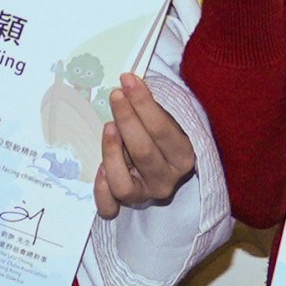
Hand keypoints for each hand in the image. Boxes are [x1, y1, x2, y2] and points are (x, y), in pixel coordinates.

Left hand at [92, 76, 197, 218]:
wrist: (169, 164)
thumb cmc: (167, 134)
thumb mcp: (171, 120)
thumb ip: (155, 108)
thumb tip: (130, 82)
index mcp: (185, 155)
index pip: (162, 129)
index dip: (143, 103)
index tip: (128, 80)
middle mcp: (168, 179)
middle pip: (143, 151)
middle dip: (126, 119)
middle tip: (115, 95)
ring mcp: (148, 193)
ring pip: (123, 182)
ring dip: (112, 153)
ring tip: (108, 127)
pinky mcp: (130, 204)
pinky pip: (109, 205)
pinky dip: (101, 189)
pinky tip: (99, 168)